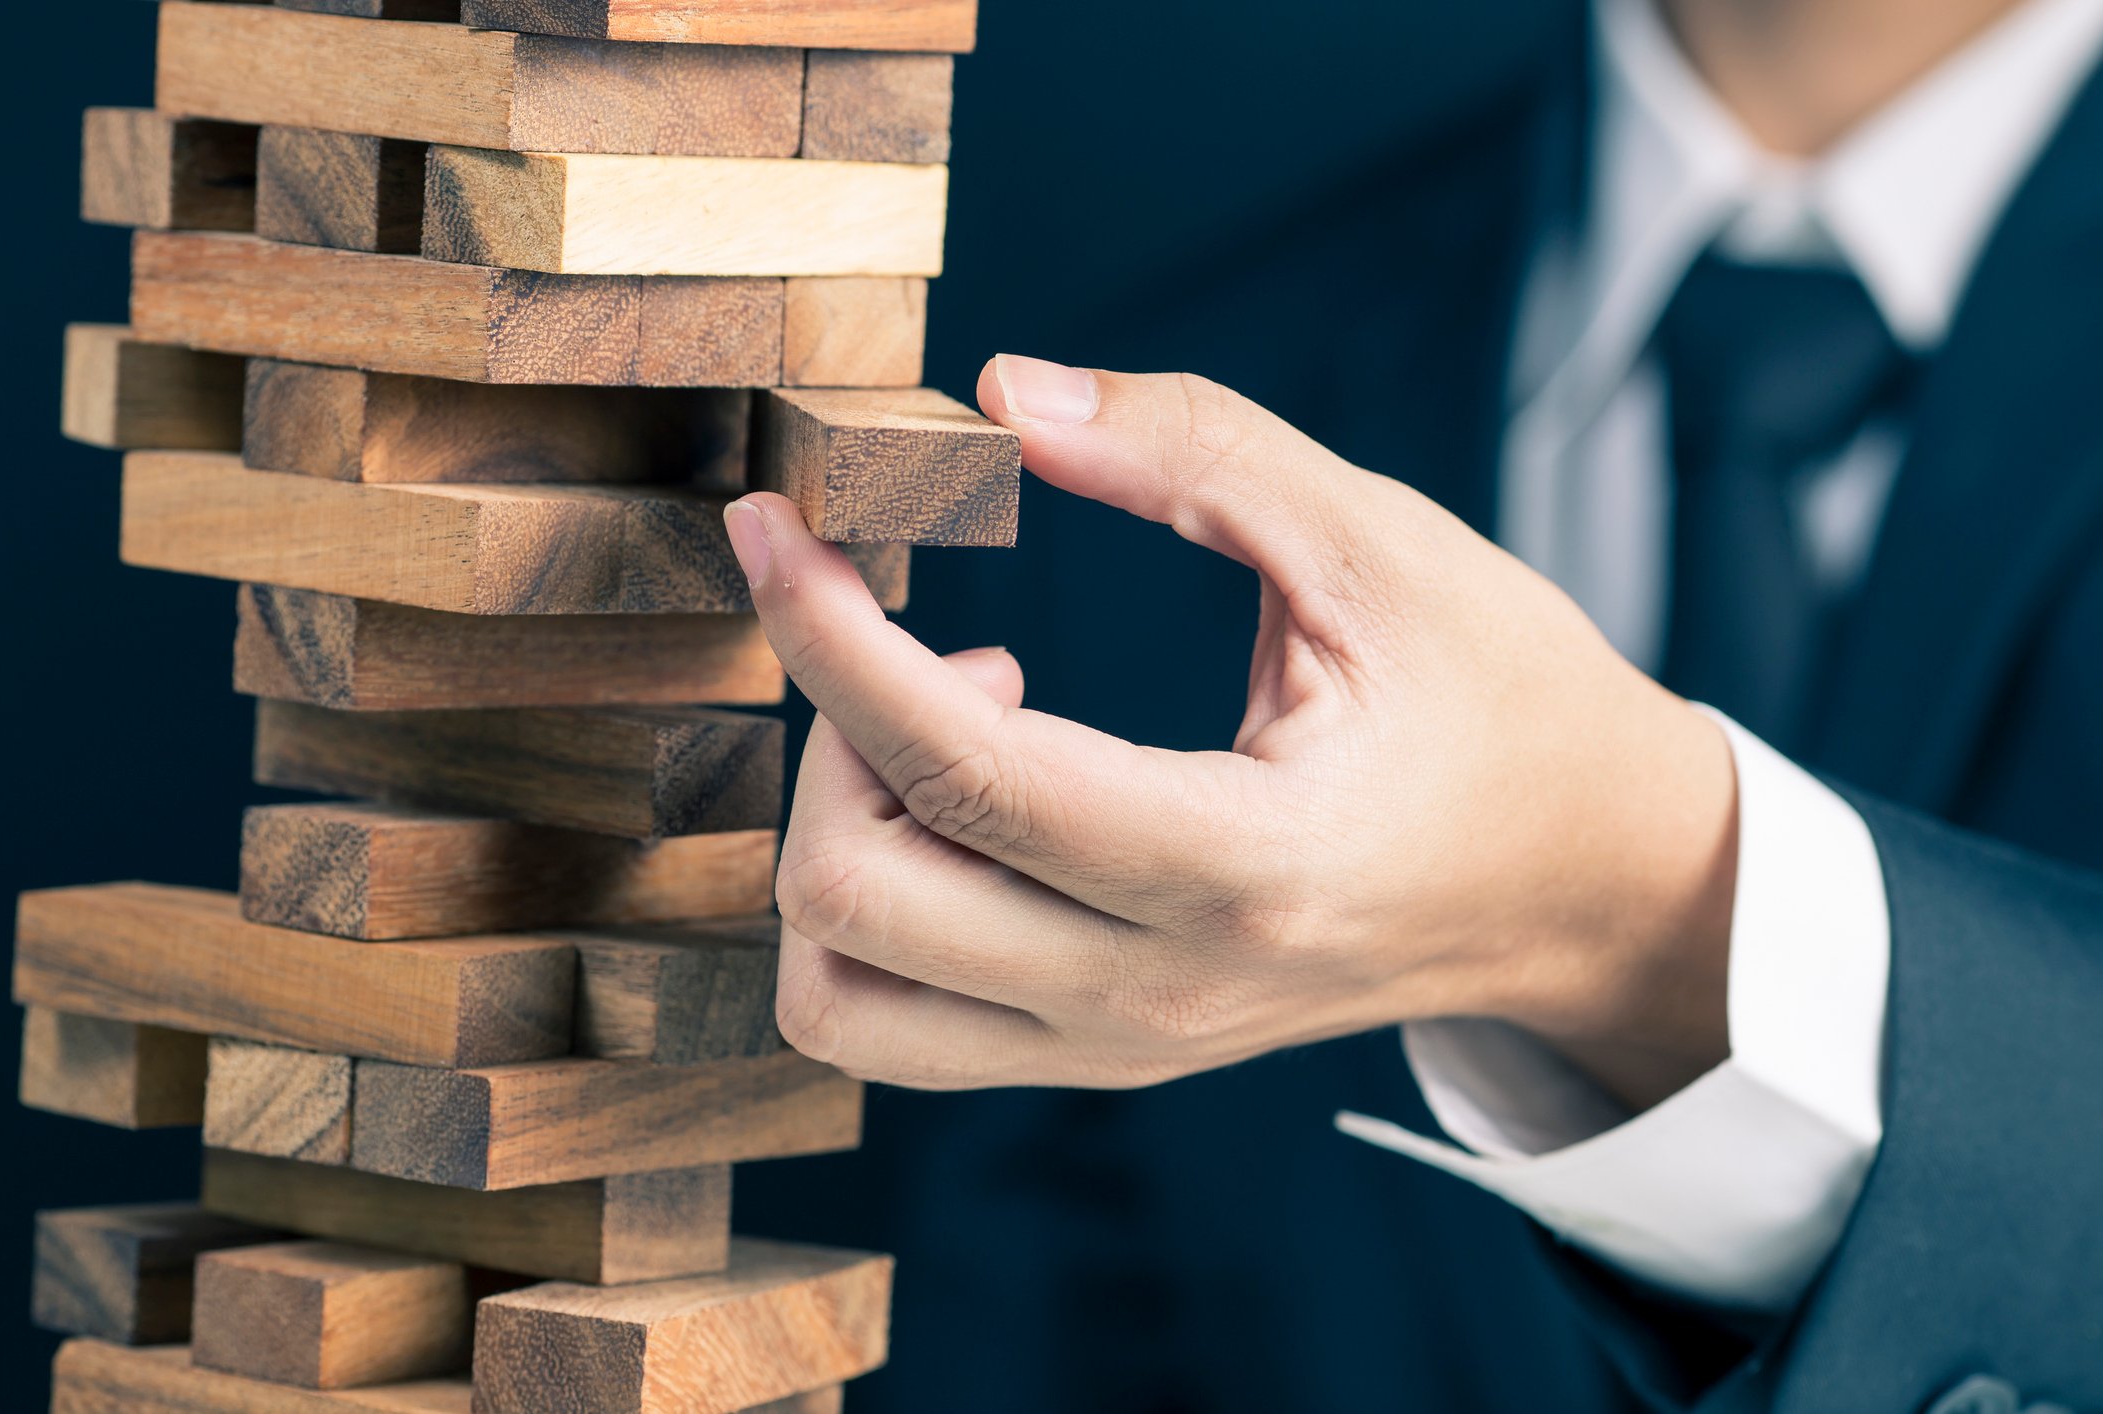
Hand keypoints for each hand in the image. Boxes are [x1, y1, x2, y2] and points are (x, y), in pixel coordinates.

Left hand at [723, 356, 1739, 1108]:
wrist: (1587, 886)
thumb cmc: (1504, 701)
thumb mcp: (1380, 543)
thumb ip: (1193, 447)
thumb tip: (999, 393)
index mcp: (1244, 860)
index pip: (962, 771)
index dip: (830, 634)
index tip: (776, 525)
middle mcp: (1161, 987)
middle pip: (856, 904)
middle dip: (826, 728)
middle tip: (906, 625)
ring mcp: (1124, 1045)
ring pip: (843, 1001)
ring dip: (833, 840)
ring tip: (949, 729)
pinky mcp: (1105, 1054)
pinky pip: (898, 1024)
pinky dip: (871, 907)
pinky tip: (970, 798)